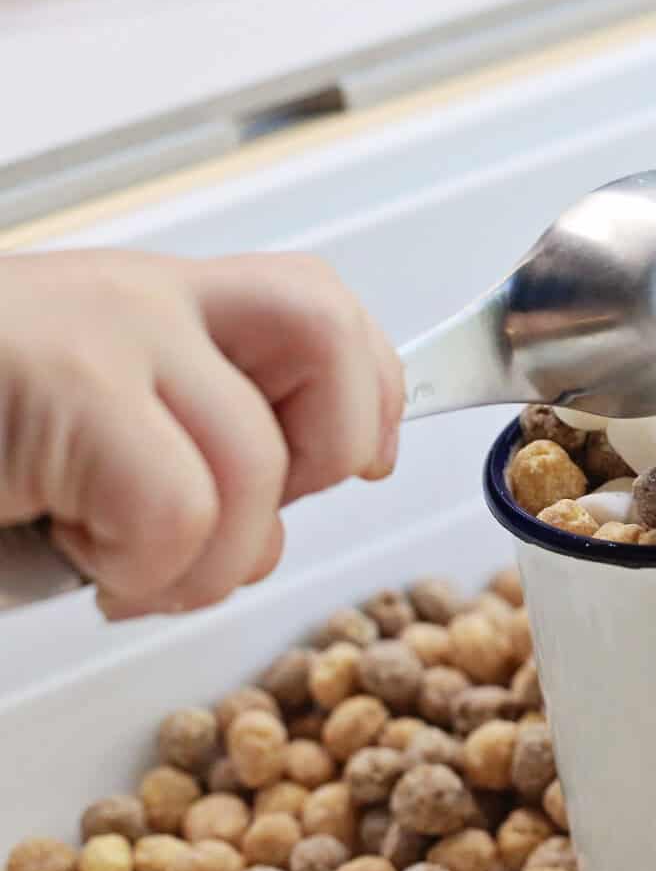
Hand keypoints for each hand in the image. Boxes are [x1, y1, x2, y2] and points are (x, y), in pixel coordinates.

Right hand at [0, 251, 403, 618]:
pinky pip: (179, 509)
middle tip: (240, 517)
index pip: (321, 305)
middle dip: (327, 452)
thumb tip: (262, 543)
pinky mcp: (67, 386)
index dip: (373, 393)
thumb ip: (193, 460)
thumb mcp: (87, 433)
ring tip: (128, 571)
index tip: (368, 463)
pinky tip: (84, 561)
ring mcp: (108, 330)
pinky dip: (147, 570)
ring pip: (257, 458)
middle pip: (326, 331)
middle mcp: (143, 298)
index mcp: (162, 305)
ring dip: (213, 560)